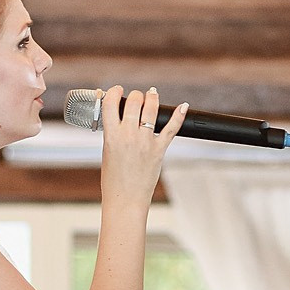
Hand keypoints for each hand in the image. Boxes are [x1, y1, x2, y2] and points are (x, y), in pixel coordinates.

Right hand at [98, 86, 187, 203]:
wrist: (125, 199)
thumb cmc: (113, 179)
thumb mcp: (107, 151)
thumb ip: (112, 132)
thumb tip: (117, 116)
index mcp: (110, 135)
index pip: (110, 103)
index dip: (114, 92)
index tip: (117, 90)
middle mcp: (128, 135)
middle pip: (134, 101)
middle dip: (135, 95)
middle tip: (136, 97)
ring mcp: (145, 141)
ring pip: (152, 109)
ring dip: (152, 98)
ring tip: (152, 95)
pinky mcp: (159, 149)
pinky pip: (171, 128)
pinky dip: (178, 115)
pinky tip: (182, 106)